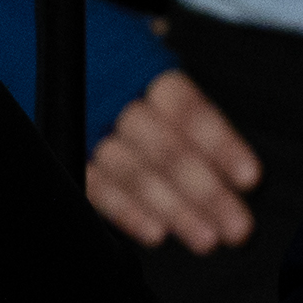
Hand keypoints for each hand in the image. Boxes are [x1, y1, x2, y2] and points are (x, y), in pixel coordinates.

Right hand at [83, 67, 261, 250]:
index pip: (188, 110)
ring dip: (173, 210)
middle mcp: (116, 100)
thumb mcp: (147, 65)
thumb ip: (185, 104)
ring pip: (135, 175)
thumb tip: (230, 150)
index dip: (220, 144)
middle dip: (206, 192)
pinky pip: (97, 188)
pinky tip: (156, 233)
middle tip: (237, 226)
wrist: (52, 64)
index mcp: (143, 70)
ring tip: (205, 238)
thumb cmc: (117, 71)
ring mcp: (89, 130)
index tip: (250, 177)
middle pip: (167, 151)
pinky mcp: (72, 152)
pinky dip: (127, 212)